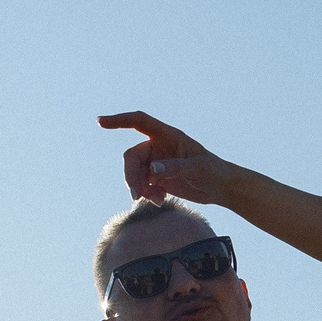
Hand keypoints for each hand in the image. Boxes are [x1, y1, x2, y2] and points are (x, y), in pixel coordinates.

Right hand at [99, 112, 243, 204]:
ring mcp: (156, 162)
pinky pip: (141, 185)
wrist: (221, 188)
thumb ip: (174, 167)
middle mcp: (158, 146)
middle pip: (132, 157)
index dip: (119, 120)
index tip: (100, 122)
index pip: (139, 122)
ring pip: (134, 173)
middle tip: (138, 196)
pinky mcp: (157, 178)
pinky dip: (146, 194)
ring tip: (156, 199)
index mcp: (168, 135)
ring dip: (139, 187)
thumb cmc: (213, 171)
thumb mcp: (196, 168)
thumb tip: (152, 169)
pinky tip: (160, 201)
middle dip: (131, 176)